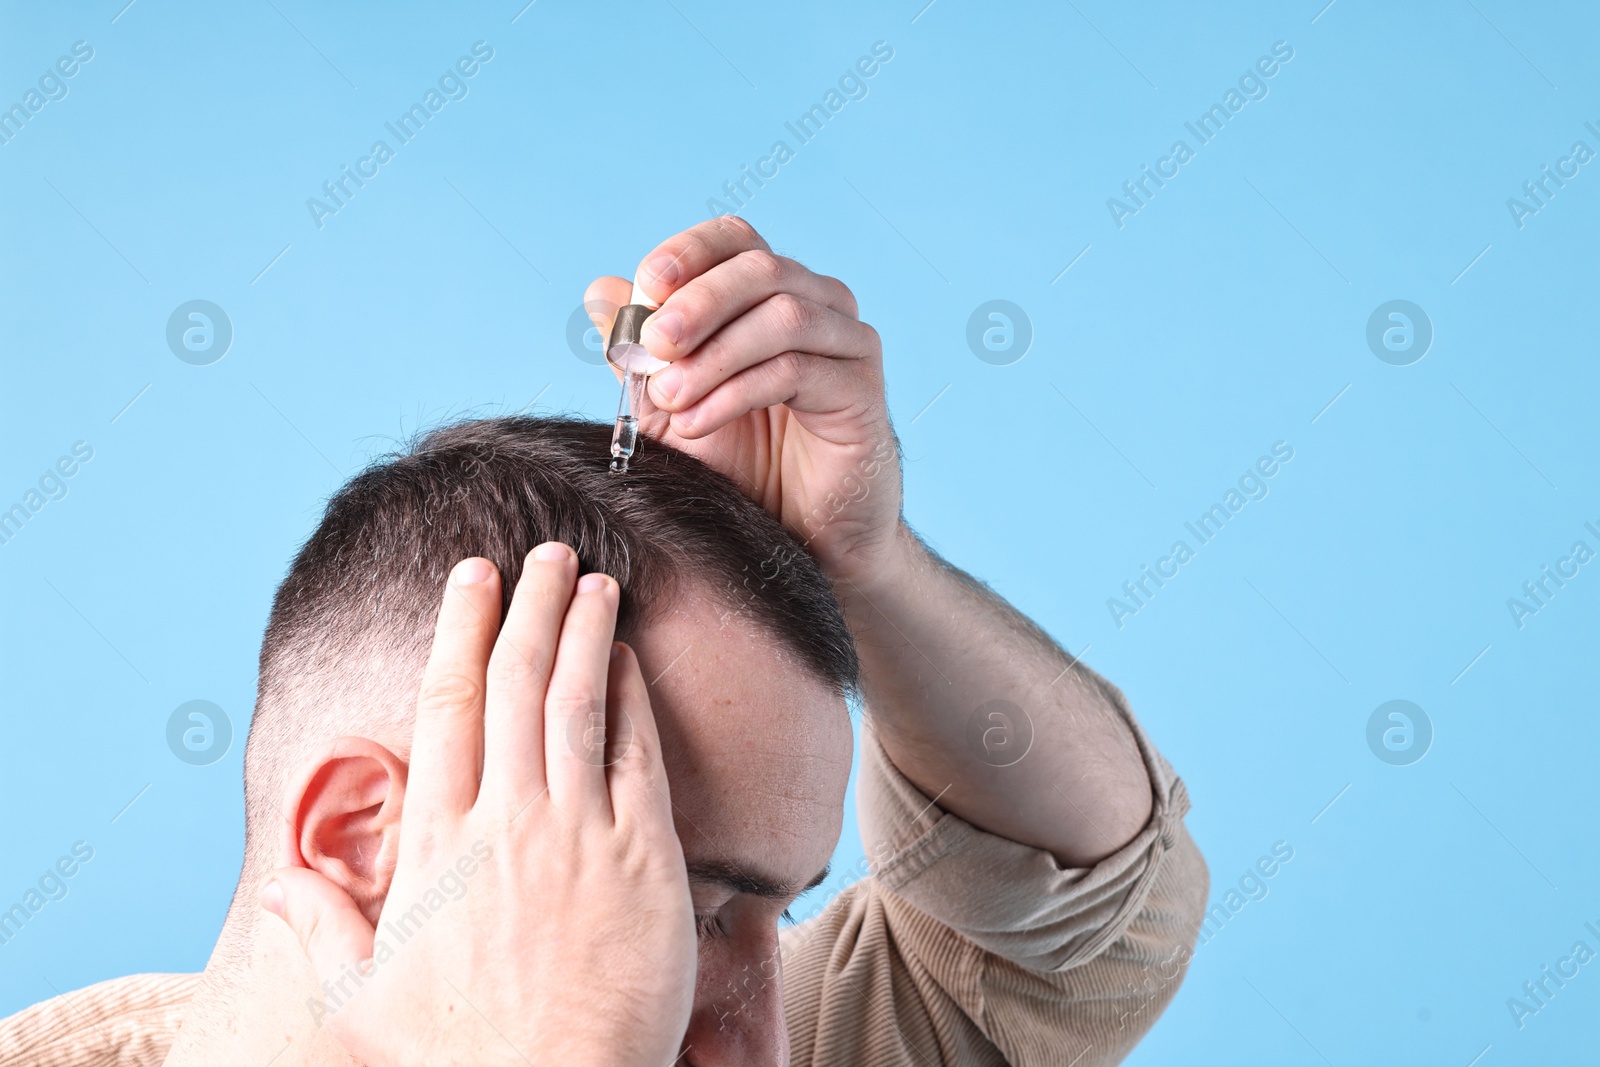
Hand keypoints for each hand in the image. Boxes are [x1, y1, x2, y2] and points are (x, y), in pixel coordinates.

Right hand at [263, 545, 694, 1066]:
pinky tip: (629, 658)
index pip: (447, 707)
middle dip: (524, 607)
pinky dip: (632, 698)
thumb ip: (322, 926)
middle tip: (537, 553)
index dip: (460, 631)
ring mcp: (577, 834)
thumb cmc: (459, 1056)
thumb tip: (276, 883)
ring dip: (581, 631)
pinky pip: (637, 757)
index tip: (469, 580)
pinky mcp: (642, 859)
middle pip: (512, 685)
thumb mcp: (364, 996)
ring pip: (576, 703)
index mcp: (436, 842)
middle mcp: (505, 821)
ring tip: (589, 579)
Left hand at [586, 216, 903, 583]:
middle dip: (698, 302)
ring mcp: (848, 345)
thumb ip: (640, 353)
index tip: (648, 285)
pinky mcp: (862, 392)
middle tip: (652, 344)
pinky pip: (798, 371)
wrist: (798, 538)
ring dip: (714, 354)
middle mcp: (821, 305)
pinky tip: (698, 421)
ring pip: (783, 315)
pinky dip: (736, 391)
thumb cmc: (742, 467)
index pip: (737, 241)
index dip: (692, 251)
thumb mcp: (670, 406)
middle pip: (761, 268)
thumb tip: (600, 292)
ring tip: (669, 398)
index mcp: (773, 293)